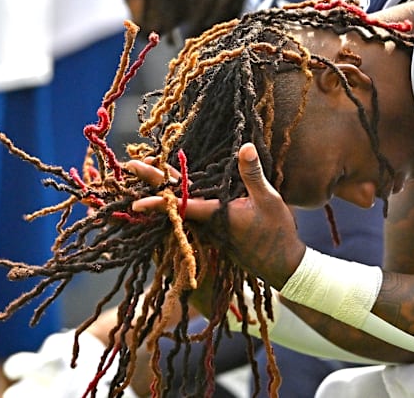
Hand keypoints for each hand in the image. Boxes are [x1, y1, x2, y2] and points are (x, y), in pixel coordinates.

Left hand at [130, 143, 306, 288]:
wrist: (282, 265)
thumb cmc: (276, 234)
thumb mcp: (269, 200)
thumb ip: (252, 175)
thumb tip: (245, 147)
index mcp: (215, 215)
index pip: (180, 206)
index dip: (157, 202)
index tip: (136, 202)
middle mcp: (206, 223)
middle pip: (173, 199)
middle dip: (152, 181)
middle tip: (131, 165)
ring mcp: (210, 228)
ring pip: (181, 205)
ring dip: (164, 188)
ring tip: (151, 169)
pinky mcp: (216, 230)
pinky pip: (191, 211)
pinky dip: (180, 197)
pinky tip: (179, 188)